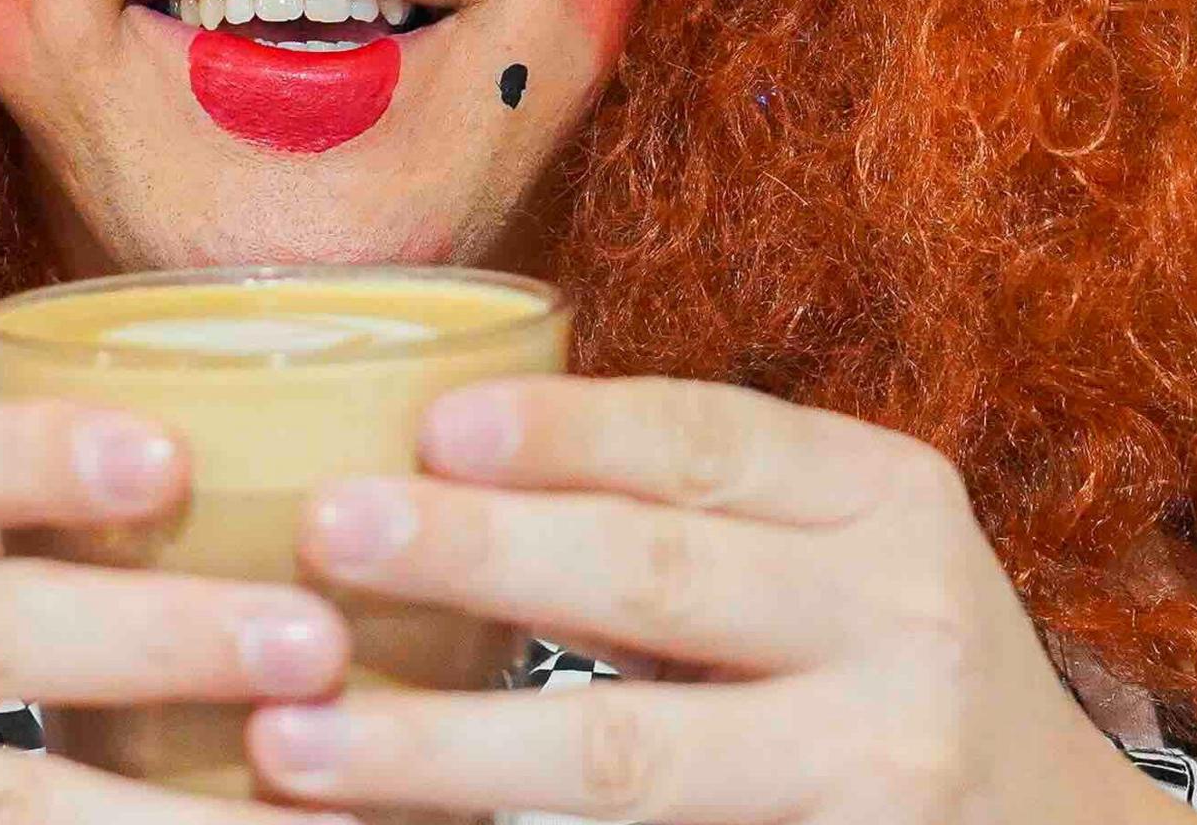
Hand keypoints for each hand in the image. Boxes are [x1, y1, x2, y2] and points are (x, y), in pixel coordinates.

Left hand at [241, 378, 1196, 824]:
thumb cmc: (888, 670)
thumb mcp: (840, 553)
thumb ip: (694, 507)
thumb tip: (431, 449)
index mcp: (887, 501)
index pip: (709, 441)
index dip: (564, 430)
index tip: (427, 423)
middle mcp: (902, 625)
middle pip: (655, 582)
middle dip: (475, 553)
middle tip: (322, 532)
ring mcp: (878, 771)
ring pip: (631, 756)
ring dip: (446, 746)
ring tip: (295, 737)